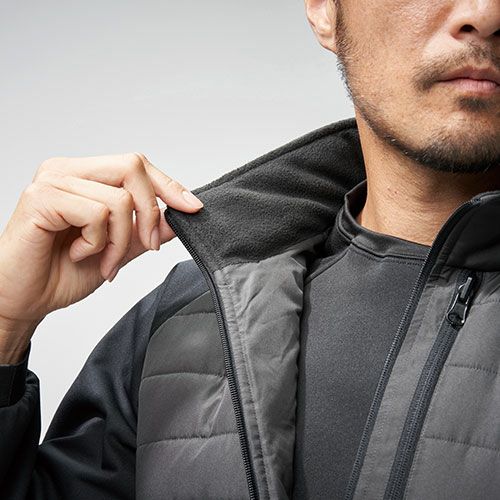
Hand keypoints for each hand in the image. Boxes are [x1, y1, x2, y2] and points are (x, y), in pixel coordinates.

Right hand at [0, 152, 202, 356]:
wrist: (25, 300)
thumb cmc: (62, 273)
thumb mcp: (119, 250)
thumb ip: (146, 231)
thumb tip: (178, 217)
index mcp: (84, 175)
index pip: (136, 164)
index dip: (169, 185)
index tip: (193, 208)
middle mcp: (68, 171)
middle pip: (133, 167)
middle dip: (149, 213)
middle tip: (146, 246)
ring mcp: (52, 181)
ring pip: (118, 198)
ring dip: (120, 241)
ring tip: (103, 260)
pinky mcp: (42, 198)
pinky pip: (96, 213)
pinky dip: (97, 243)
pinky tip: (79, 253)